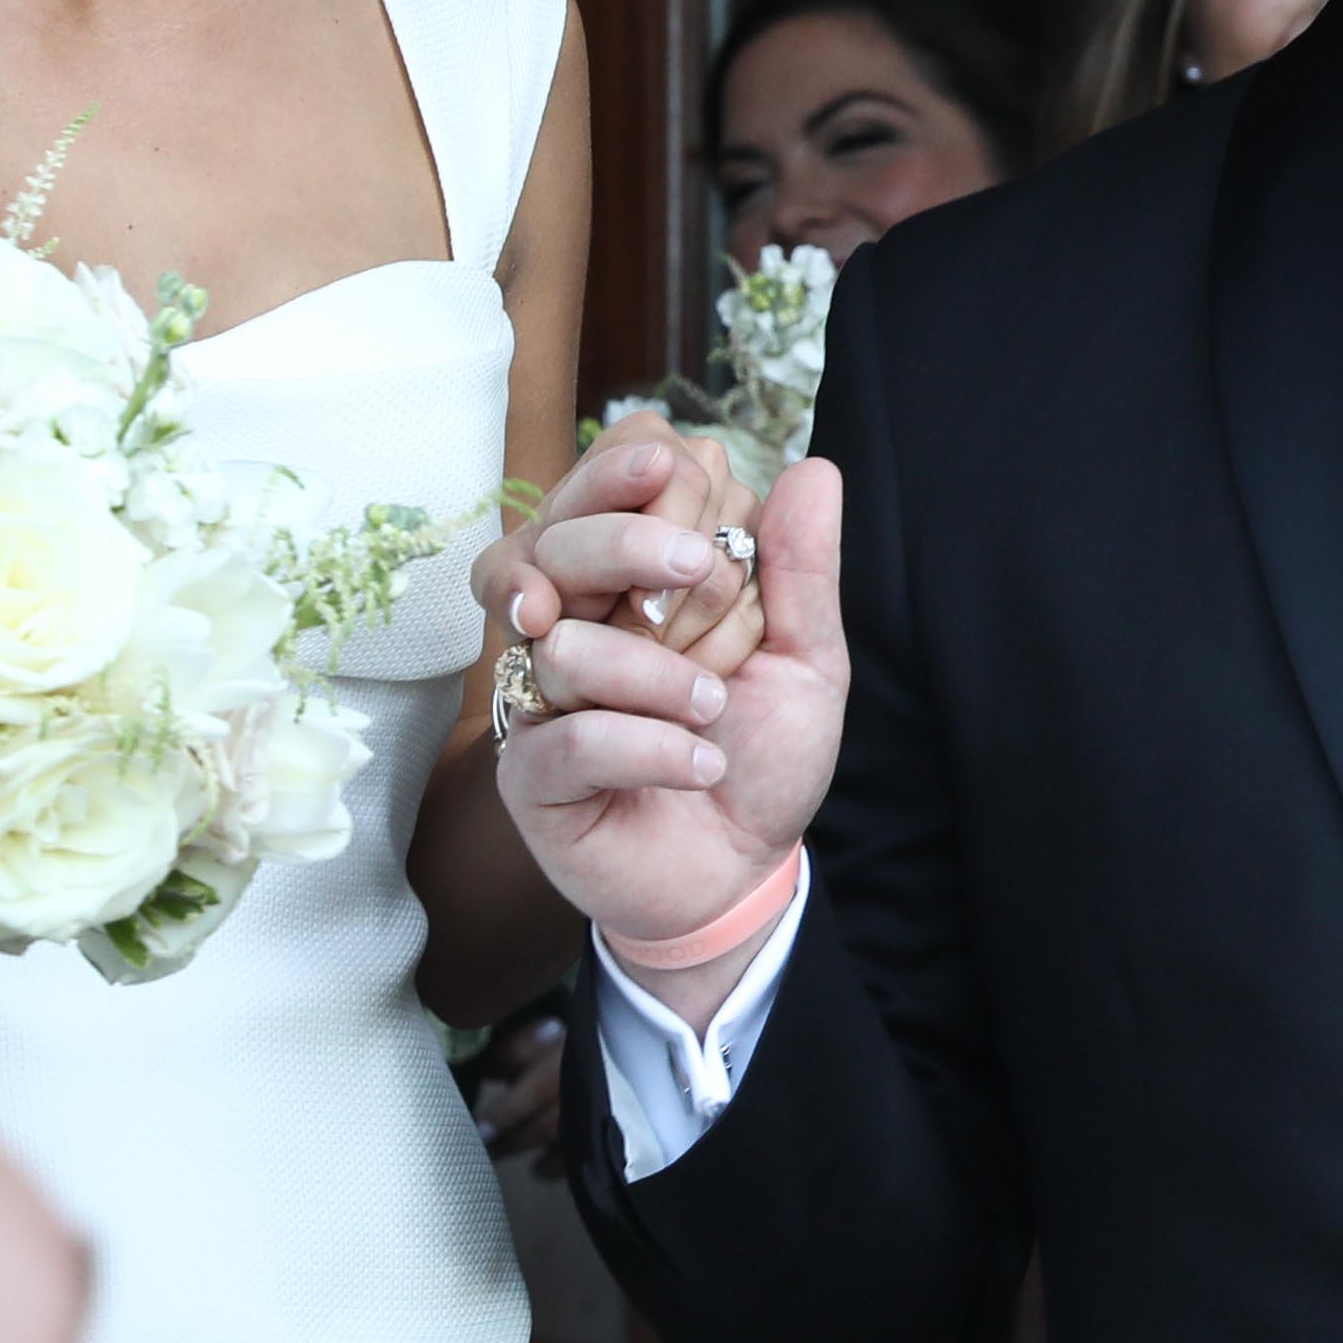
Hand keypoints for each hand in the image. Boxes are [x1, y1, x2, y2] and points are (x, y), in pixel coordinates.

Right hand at [487, 439, 840, 974]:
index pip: (601, 479)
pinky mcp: (529, 772)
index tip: (683, 484)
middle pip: (552, 538)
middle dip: (629, 544)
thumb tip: (813, 469)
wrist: (741, 873)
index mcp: (631, 576)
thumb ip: (802, 569)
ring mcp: (542, 695)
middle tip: (695, 571)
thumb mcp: (808, 659)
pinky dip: (653, 748)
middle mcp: (573, 621)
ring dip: (661, 677)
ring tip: (714, 711)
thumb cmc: (761, 757)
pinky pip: (573, 734)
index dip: (638, 470)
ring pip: (563, 642)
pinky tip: (702, 766)